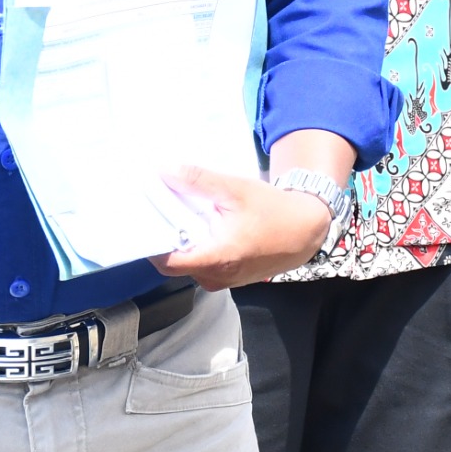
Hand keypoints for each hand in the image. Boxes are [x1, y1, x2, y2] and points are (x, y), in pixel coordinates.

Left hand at [151, 167, 332, 289]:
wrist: (306, 229)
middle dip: (166, 238)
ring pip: (190, 264)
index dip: (152, 244)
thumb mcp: (235, 189)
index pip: (168, 263)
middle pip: (176, 263)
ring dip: (183, 243)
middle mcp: (218, 277)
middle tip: (158, 213)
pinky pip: (203, 265)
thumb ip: (198, 180)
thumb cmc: (273, 210)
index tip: (144, 222)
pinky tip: (198, 227)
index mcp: (218, 259)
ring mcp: (224, 281)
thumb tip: (164, 170)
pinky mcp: (230, 278)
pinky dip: (197, 248)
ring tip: (178, 216)